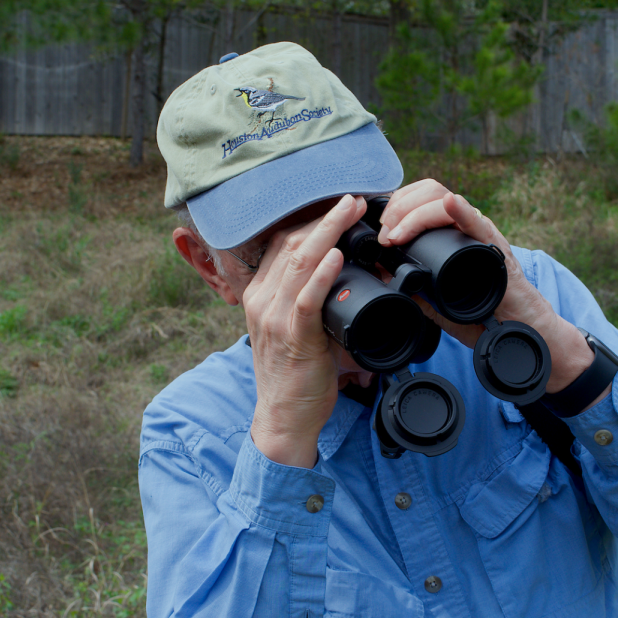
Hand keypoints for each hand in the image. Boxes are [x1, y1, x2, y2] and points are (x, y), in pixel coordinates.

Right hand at [244, 195, 366, 467]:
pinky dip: (323, 274)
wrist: (283, 418)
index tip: (341, 206)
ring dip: (330, 232)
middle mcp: (262, 300)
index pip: (282, 244)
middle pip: (291, 244)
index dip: (312, 220)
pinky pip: (307, 299)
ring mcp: (275, 318)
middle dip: (326, 218)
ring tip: (353, 211)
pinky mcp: (294, 338)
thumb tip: (347, 276)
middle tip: (356, 200)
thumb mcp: (298, 329)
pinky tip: (338, 256)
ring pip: (299, 263)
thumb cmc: (296, 376)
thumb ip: (313, 301)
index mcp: (260, 295)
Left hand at [375, 182, 596, 395]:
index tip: (379, 230)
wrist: (519, 332)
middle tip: (384, 234)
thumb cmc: (485, 315)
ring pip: (446, 201)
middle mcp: (465, 228)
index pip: (420, 200)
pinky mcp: (496, 250)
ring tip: (397, 234)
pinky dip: (462, 211)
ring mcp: (481, 235)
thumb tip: (383, 276)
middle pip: (429, 193)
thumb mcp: (439, 302)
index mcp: (451, 234)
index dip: (396, 207)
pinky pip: (478, 224)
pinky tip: (450, 205)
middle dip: (399, 208)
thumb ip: (415, 289)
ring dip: (415, 212)